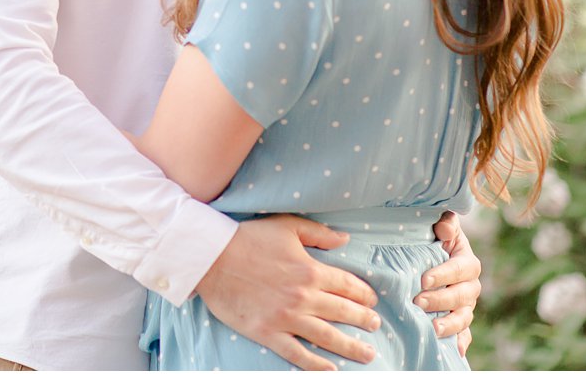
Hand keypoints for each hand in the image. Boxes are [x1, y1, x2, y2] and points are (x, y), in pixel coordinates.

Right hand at [195, 214, 380, 371]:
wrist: (211, 256)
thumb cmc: (247, 238)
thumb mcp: (286, 226)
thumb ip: (318, 234)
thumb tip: (345, 239)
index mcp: (310, 270)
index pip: (348, 285)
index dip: (364, 294)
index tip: (372, 301)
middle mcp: (304, 297)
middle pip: (344, 312)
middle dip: (364, 320)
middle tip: (375, 326)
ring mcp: (287, 318)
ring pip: (328, 337)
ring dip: (351, 347)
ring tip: (368, 354)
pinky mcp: (268, 332)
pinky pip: (298, 354)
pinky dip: (317, 364)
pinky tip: (331, 369)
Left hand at [418, 211, 482, 356]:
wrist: (431, 251)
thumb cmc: (434, 236)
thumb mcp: (440, 224)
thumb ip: (445, 222)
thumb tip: (443, 228)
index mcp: (467, 261)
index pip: (461, 268)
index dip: (445, 274)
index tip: (424, 279)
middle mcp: (470, 285)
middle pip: (462, 296)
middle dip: (442, 300)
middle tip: (419, 302)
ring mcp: (466, 305)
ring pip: (464, 317)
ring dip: (450, 324)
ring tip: (433, 328)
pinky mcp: (459, 319)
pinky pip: (464, 332)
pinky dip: (460, 341)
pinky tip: (455, 350)